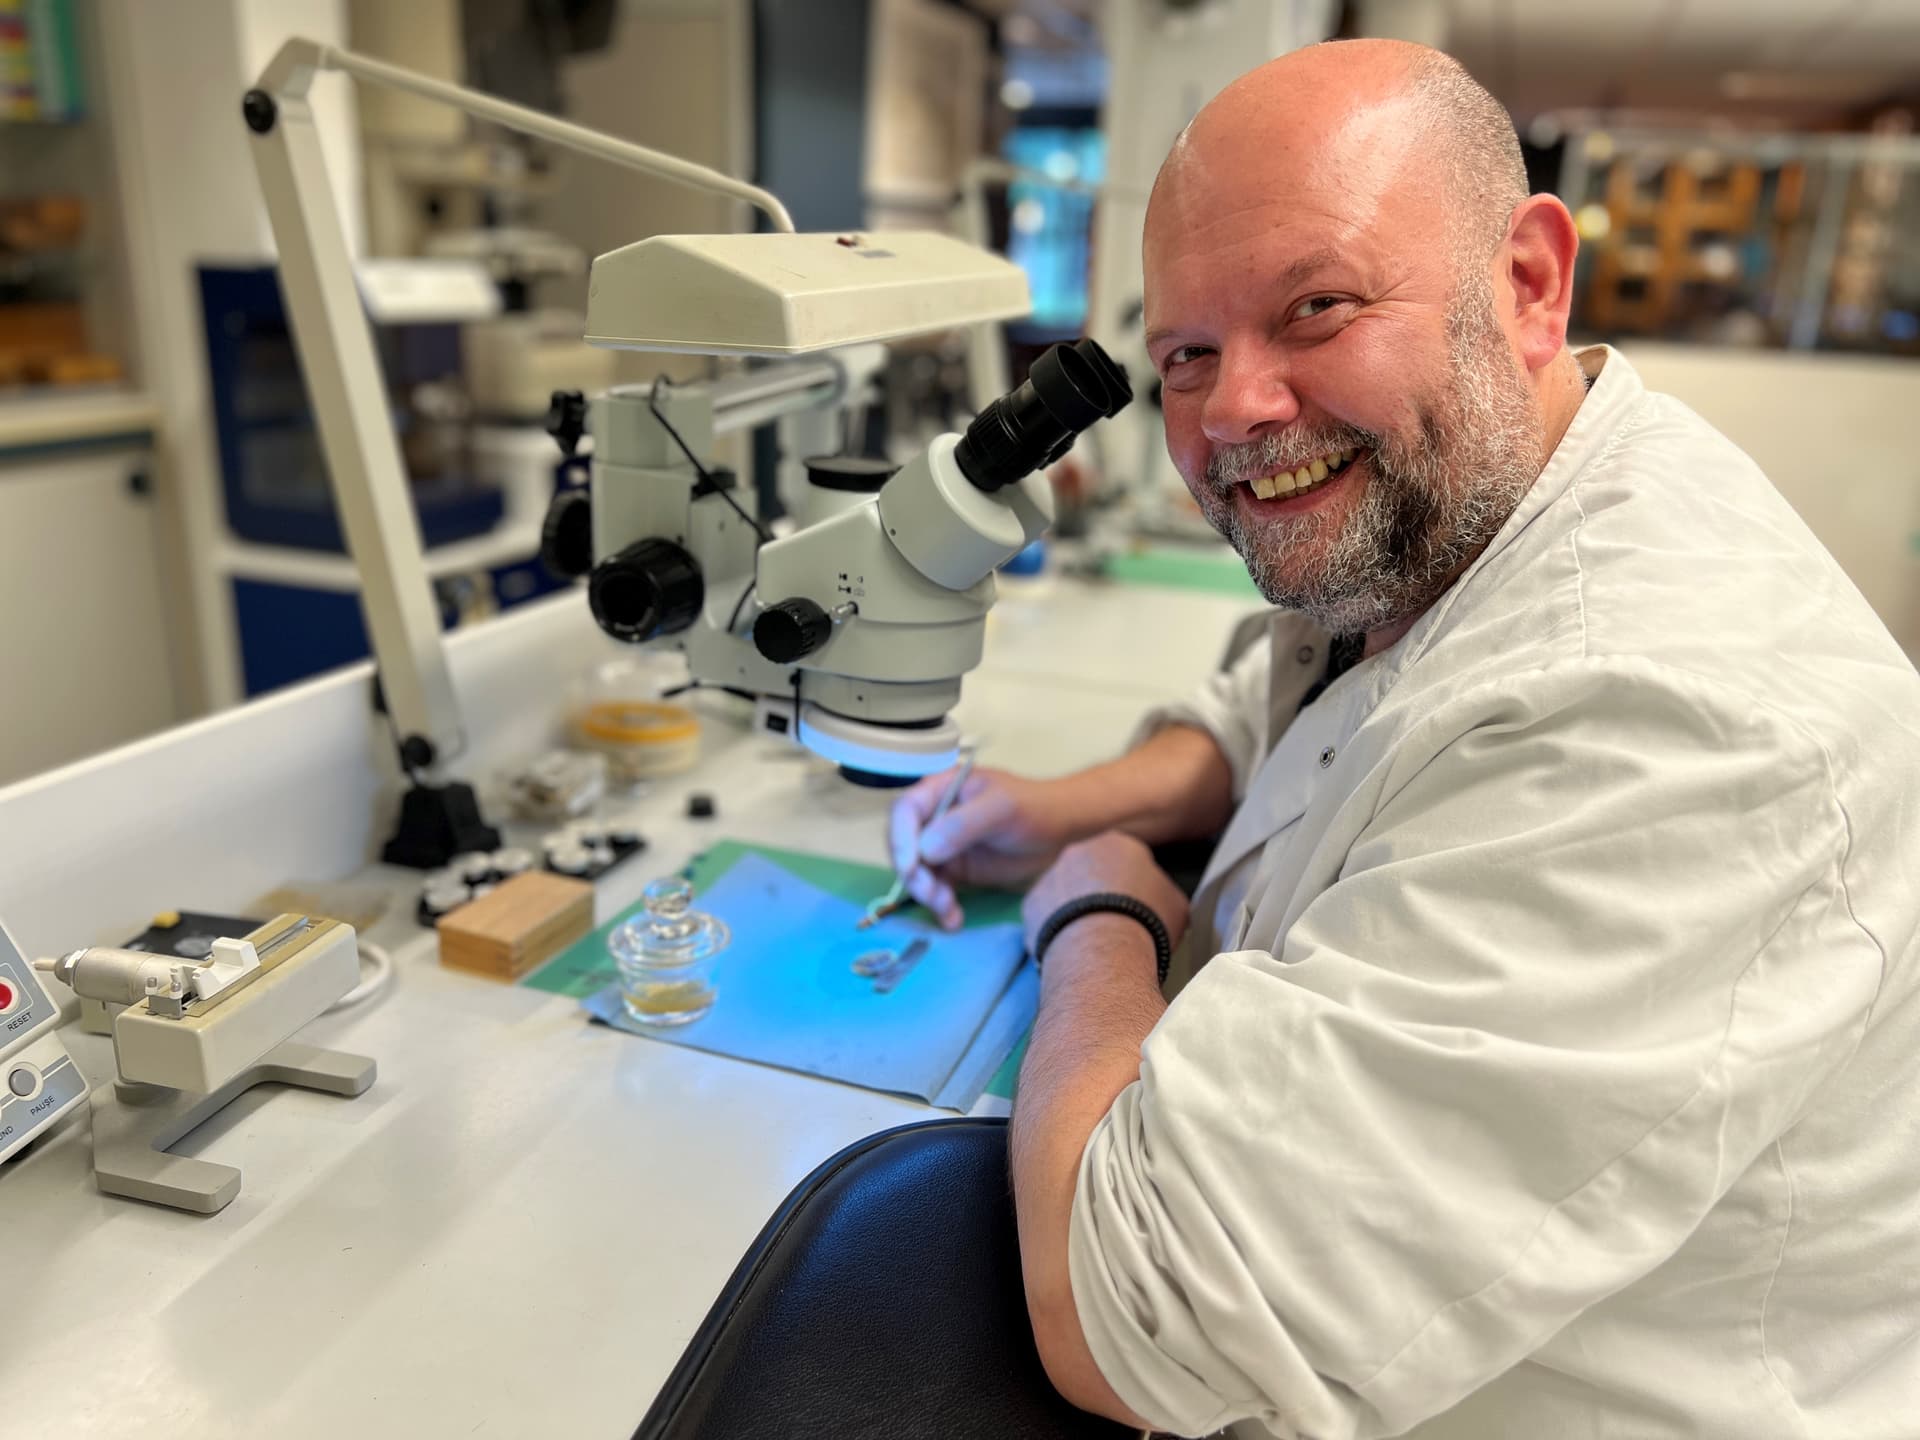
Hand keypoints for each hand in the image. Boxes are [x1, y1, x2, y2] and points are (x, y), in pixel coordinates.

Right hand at [888, 765, 1080, 929]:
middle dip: (914, 874)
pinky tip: (953, 920)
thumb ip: (964, 823)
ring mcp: (942, 846)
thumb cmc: (1032, 807)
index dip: (900, 839)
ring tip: (948, 909)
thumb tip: (926, 850)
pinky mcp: (955, 871)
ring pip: (917, 874)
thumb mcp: (1001, 808)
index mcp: (939, 791)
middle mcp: (933, 818)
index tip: (912, 867)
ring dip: (927, 895)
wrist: (1058, 830)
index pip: (905, 811)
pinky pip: (936, 891)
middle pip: (904, 847)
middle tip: (933, 895)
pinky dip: (940, 908)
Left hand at [1020, 832, 1189, 960]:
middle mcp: (1079, 851)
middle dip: (1100, 896)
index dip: (1135, 889)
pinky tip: (1071, 951)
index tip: (1139, 911)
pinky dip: (1054, 931)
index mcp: (1118, 843)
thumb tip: (1158, 903)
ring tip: (1091, 944)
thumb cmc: (1146, 922)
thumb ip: (1163, 894)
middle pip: (1091, 872)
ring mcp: (1050, 876)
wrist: (1102, 948)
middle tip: (1113, 927)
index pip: (1128, 861)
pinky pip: (1044, 917)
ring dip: (1074, 912)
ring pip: (1064, 893)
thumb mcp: (1177, 905)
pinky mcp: (1030, 905)